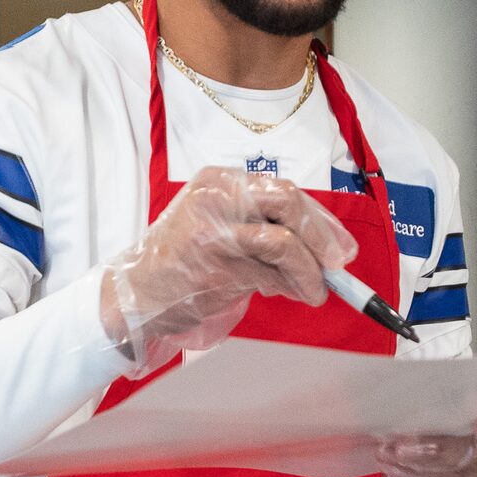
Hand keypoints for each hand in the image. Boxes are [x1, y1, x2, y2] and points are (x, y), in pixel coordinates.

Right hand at [98, 165, 351, 377]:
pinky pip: (269, 274)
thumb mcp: (216, 226)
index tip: (340, 244)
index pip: (282, 189)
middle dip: (322, 236)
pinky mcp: (215, 266)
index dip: (319, 218)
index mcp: (218, 181)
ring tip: (316, 290)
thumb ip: (259, 225)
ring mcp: (214, 231)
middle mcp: (216, 198)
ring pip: (284, 241)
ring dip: (310, 271)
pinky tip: (293, 294)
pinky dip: (291, 287)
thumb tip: (322, 245)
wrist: (136, 294)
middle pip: (288, 202)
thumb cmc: (181, 263)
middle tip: (338, 263)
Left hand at [377, 399, 476, 476]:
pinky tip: (392, 466)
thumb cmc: (467, 418)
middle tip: (400, 445)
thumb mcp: (468, 398)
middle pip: (473, 458)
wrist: (469, 455)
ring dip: (412, 467)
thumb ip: (456, 396)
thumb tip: (422, 389)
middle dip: (433, 452)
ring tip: (385, 452)